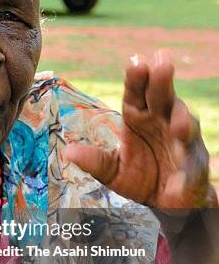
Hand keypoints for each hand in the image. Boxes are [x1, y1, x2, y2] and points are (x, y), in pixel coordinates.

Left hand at [64, 49, 216, 208]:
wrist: (166, 202)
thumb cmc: (140, 176)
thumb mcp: (112, 170)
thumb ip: (95, 162)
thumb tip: (68, 152)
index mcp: (139, 117)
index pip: (136, 93)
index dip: (137, 78)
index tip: (136, 62)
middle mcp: (162, 122)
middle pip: (163, 98)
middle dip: (163, 81)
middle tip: (163, 64)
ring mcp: (182, 142)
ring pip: (185, 126)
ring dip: (182, 123)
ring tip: (177, 125)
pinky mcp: (194, 166)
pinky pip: (191, 168)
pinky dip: (185, 174)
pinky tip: (177, 183)